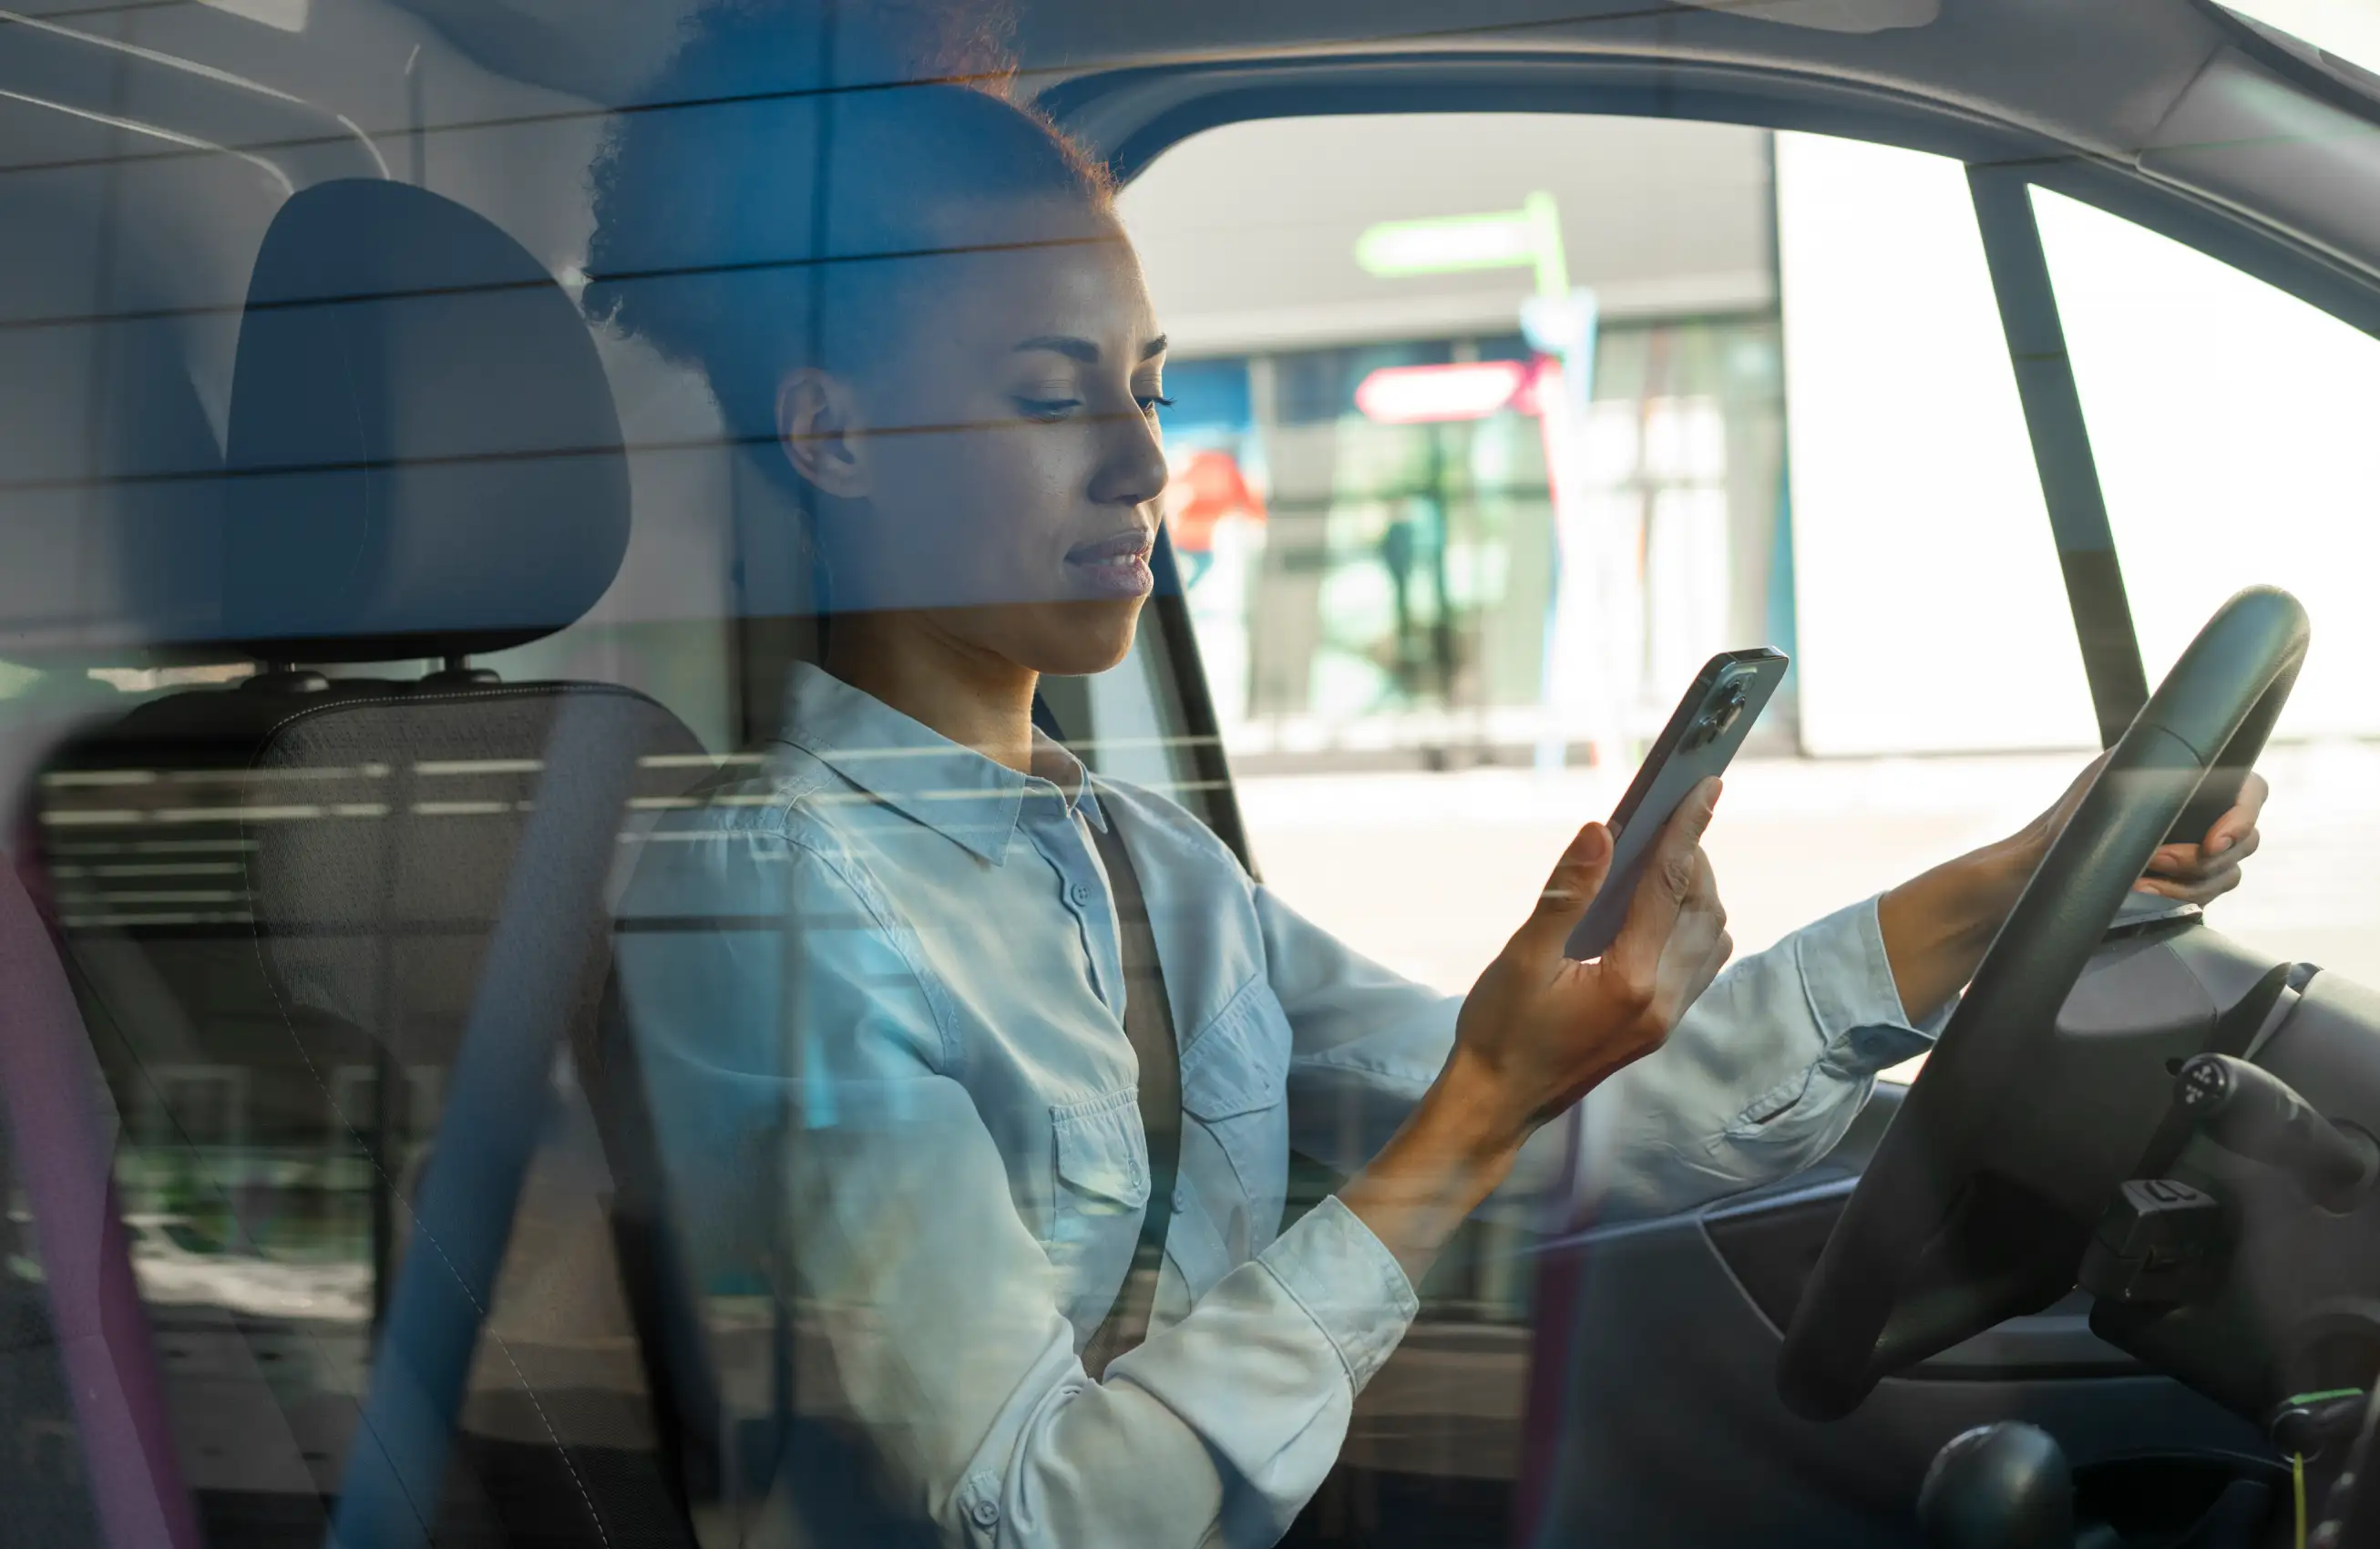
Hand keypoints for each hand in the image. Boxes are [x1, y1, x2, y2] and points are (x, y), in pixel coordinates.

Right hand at [1445, 777, 1733, 1148]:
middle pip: (1701, 908)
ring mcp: (1666, 1020)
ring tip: (1666, 859)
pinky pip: (1701, 966)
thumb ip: (1566, 894)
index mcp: (1631, 981)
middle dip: (1693, 857)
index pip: (1669, 887)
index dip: (1686, 830)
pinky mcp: (1659, 1029)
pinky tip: (1664, 911)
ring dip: (1699, 892)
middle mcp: (1662, 1002)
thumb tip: (1601, 831)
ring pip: (1711, 938)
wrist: (1497, 1105)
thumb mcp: (1521, 958)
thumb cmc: (1499, 1032)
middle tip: (1670, 819)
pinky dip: (1696, 925)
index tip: (1705, 787)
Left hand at [2019, 753, 2267, 904]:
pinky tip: (2143, 887)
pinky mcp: (2189, 883)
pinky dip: (2176, 895)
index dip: (2241, 820)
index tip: (2212, 842)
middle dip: (2199, 858)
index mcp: (2204, 780)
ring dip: (2185, 881)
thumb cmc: (2082, 807)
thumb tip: (2185, 750)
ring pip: (2226, 875)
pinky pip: (2204, 896)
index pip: (2252, 794)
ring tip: (2144, 875)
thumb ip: (2157, 758)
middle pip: (2245, 842)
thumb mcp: (2115, 770)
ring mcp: (2204, 852)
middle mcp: (2212, 815)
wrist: (2052, 854)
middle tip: (2157, 858)